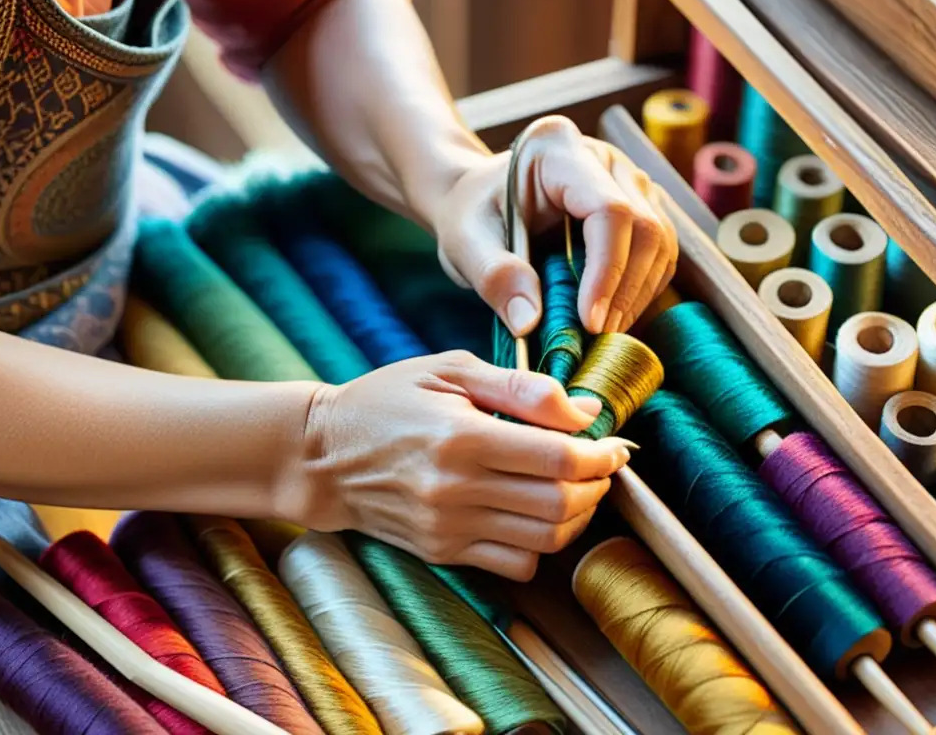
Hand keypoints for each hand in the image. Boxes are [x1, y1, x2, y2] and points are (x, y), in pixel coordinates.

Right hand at [297, 350, 632, 580]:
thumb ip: (520, 388)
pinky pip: (514, 564)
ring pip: (545, 539)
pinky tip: (535, 515)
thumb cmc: (386, 400)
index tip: (613, 443)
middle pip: (560, 503)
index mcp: (462, 436)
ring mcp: (448, 527)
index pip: (559, 458)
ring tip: (576, 488)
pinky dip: (540, 545)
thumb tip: (584, 410)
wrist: (322, 456)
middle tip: (602, 464)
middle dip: (597, 485)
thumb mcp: (449, 370)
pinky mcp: (442, 551)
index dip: (601, 453)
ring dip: (577, 516)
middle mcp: (456, 489)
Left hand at [432, 116, 677, 335]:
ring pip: (660, 242)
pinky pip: (657, 253)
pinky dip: (639, 291)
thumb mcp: (464, 243)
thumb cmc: (469, 215)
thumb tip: (528, 323)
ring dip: (637, 295)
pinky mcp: (637, 207)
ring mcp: (627, 180)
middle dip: (625, 290)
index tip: (588, 321)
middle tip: (596, 336)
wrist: (475, 202)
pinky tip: (610, 317)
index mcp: (558, 149)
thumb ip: (493, 276)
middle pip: (645, 226)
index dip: (607, 269)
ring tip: (601, 333)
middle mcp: (604, 158)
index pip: (608, 209)